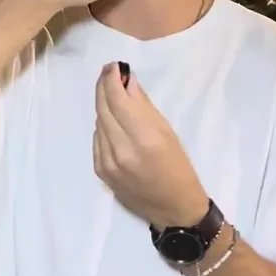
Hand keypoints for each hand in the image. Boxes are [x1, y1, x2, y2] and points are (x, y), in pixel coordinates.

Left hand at [93, 62, 207, 227]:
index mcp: (143, 138)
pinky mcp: (100, 171)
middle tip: (108, 73)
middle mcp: (121, 149)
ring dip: (104, 106)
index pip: (117, 100)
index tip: (113, 66)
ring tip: (113, 96)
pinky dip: (103, 127)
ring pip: (98, 123)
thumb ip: (144, 107)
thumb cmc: (179, 168)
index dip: (111, 79)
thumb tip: (127, 82)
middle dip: (103, 87)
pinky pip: (97, 140)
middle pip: (102, 108)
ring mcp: (107, 162)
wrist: (173, 209)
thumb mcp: (168, 133)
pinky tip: (114, 124)